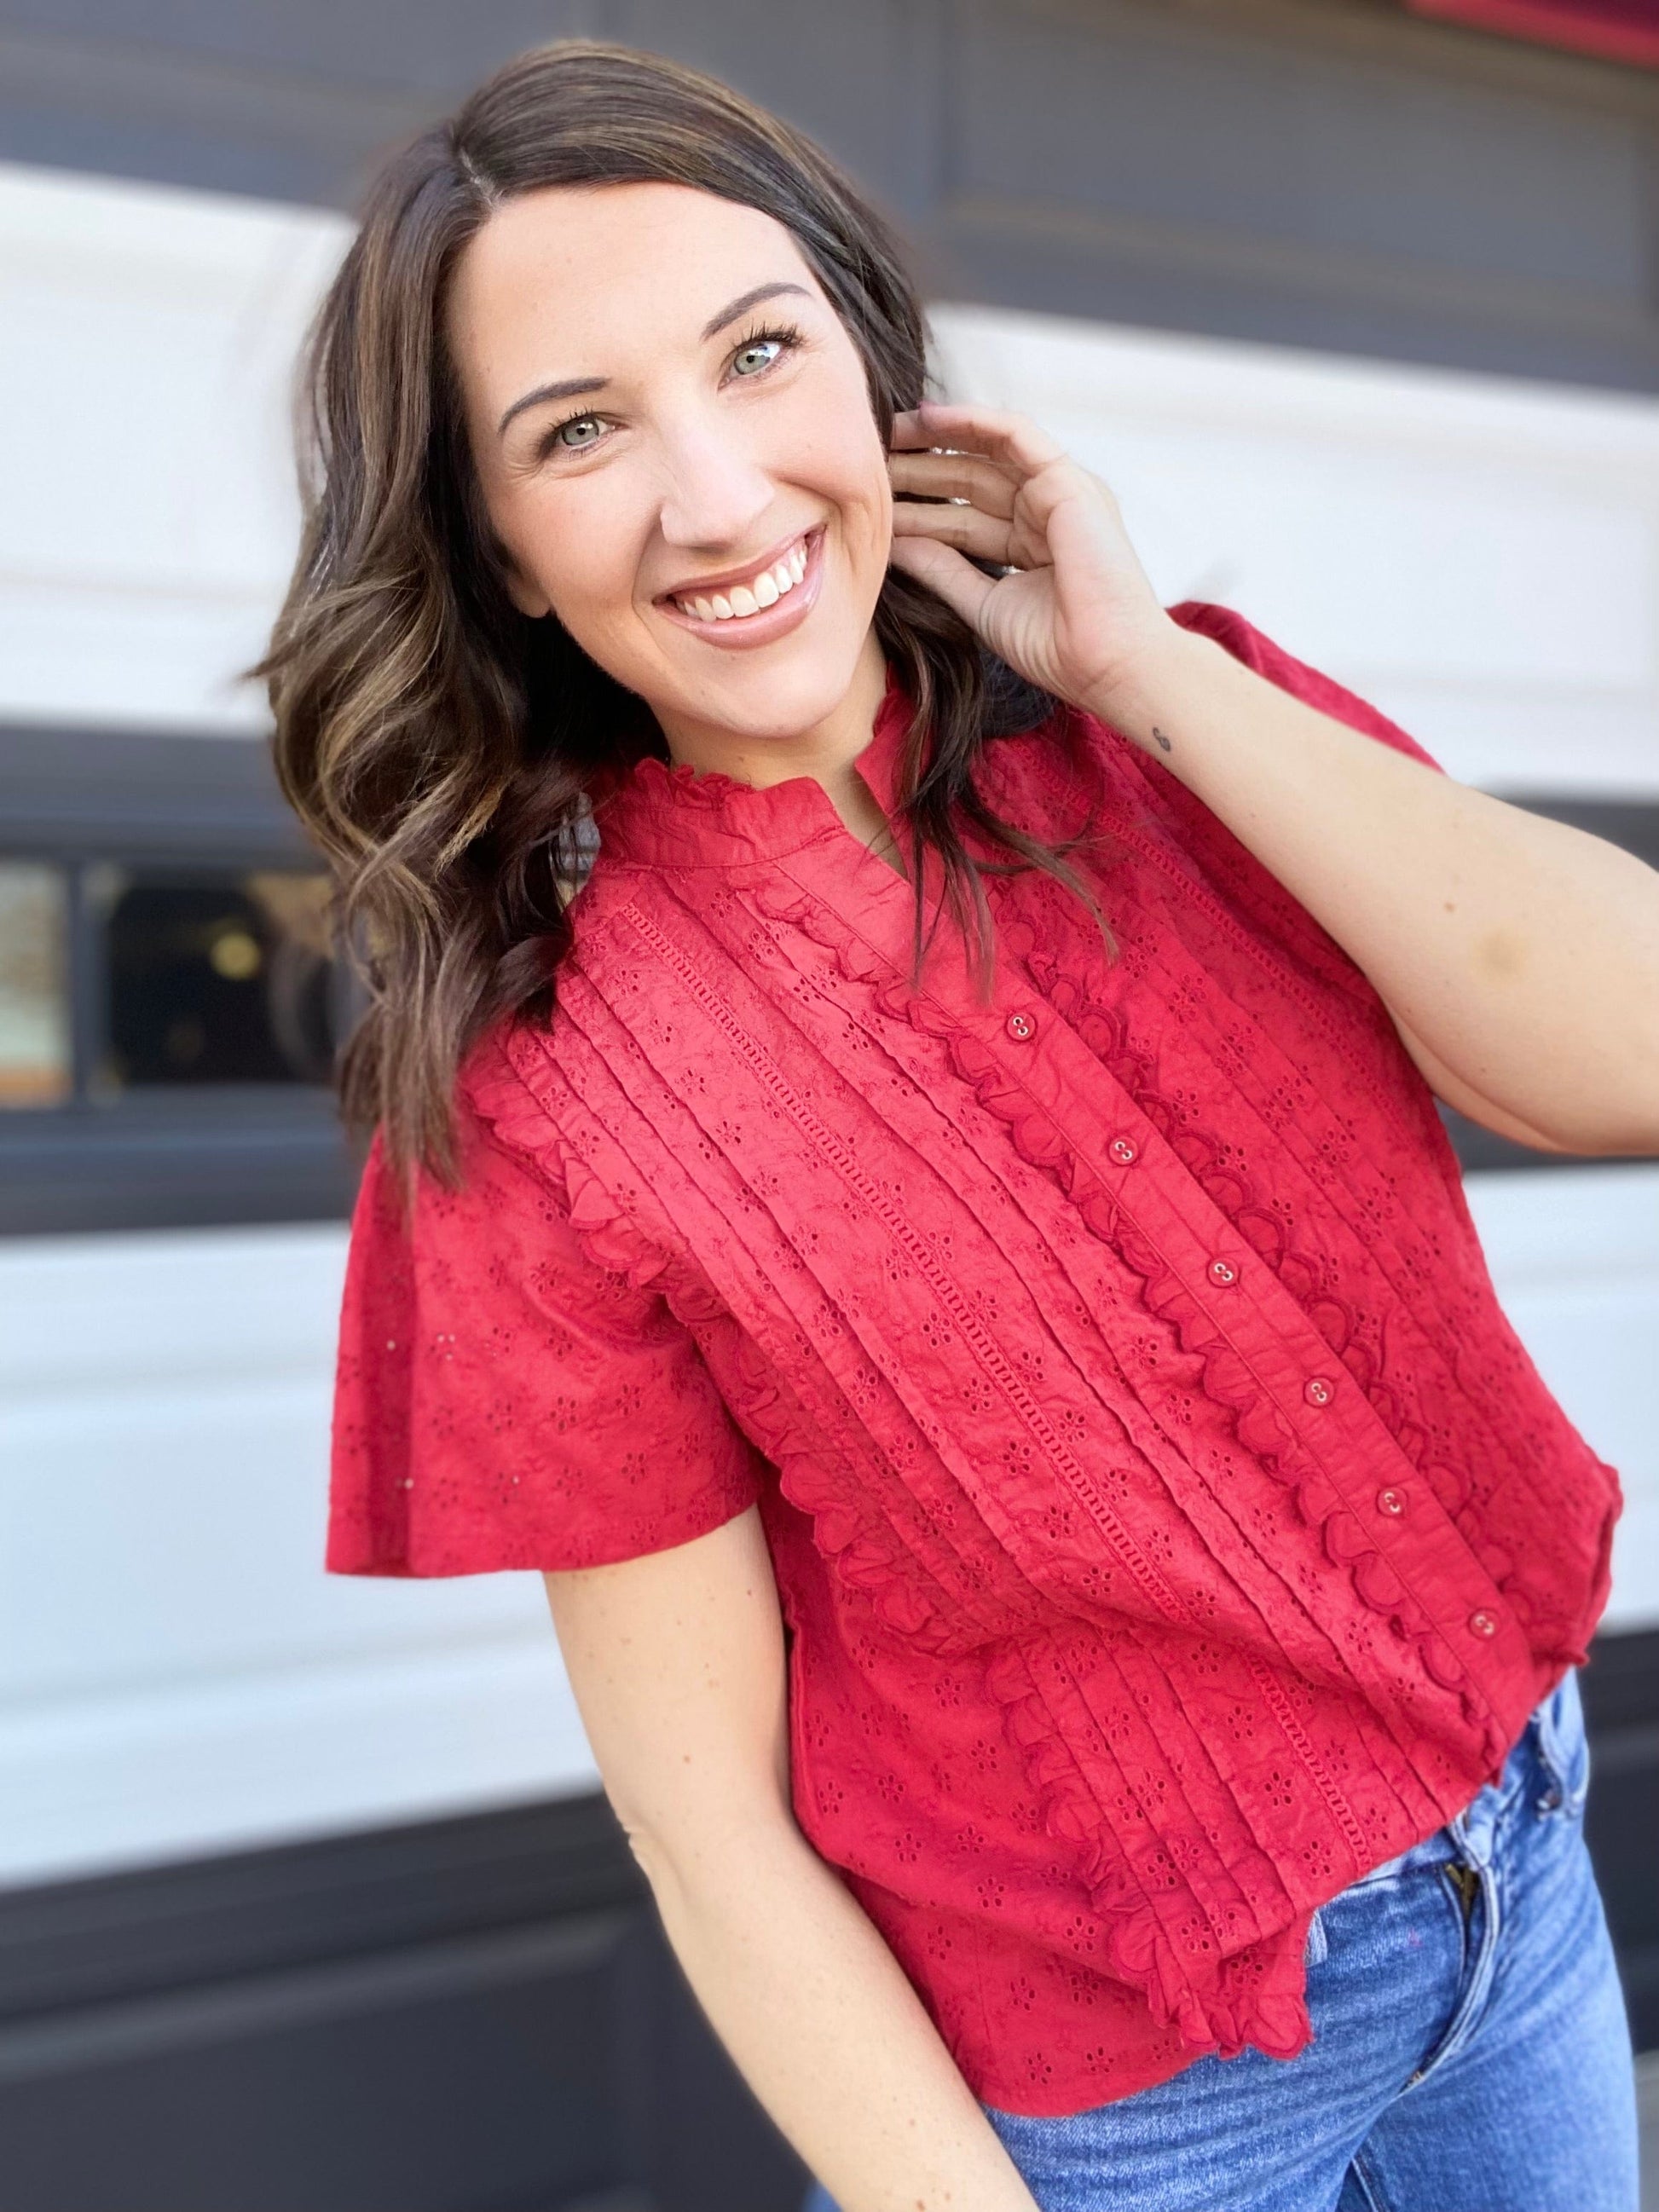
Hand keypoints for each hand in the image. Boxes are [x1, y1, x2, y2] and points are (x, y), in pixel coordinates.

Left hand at [887, 400, 1181, 726]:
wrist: (1105, 663)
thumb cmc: (1058, 648)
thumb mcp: (982, 603)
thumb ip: (942, 569)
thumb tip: (894, 543)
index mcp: (1028, 545)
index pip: (962, 515)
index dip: (918, 506)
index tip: (872, 503)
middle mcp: (1044, 513)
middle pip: (969, 481)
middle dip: (918, 469)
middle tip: (865, 460)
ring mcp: (1058, 494)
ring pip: (986, 454)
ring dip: (935, 440)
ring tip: (886, 431)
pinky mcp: (1068, 481)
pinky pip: (1015, 435)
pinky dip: (973, 421)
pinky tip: (930, 416)